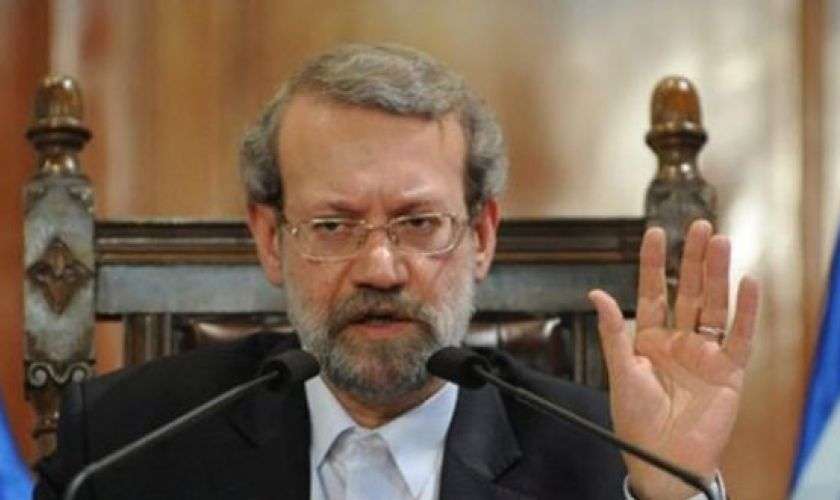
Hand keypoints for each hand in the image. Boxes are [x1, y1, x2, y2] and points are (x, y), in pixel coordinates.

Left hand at [588, 220, 759, 498]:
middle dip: (693, 259)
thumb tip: (596, 294)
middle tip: (699, 226)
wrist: (661, 461)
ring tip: (720, 241)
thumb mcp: (620, 372)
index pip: (653, 291)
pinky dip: (746, 310)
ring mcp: (704, 353)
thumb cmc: (635, 422)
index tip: (655, 232)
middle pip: (688, 290)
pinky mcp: (729, 371)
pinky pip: (739, 335)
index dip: (654, 263)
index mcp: (649, 339)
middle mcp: (678, 340)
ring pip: (713, 305)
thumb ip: (612, 333)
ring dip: (718, 274)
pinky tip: (748, 282)